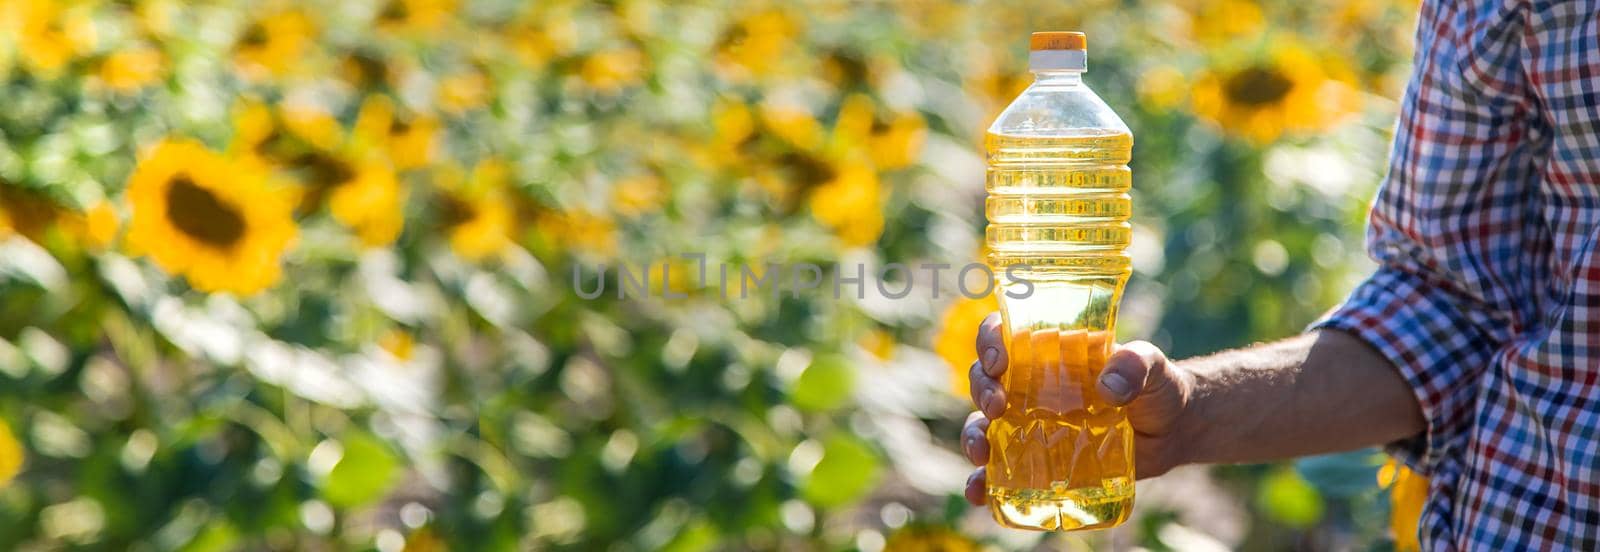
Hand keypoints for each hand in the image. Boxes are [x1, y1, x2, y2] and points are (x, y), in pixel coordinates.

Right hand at [960, 312, 1193, 504]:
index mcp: (1050, 352)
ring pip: (982, 424)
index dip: (990, 342)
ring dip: (972, 437)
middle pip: (984, 378)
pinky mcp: (1038, 459)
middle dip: (980, 390)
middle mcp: (1031, 384)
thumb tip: (1107, 388)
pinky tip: (978, 493)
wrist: (1173, 431)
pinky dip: (981, 481)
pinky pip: (1000, 470)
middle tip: (997, 406)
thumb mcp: (1153, 366)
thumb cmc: (1158, 387)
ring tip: (981, 453)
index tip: (999, 361)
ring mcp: (1030, 423)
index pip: (1005, 333)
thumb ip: (1136, 364)